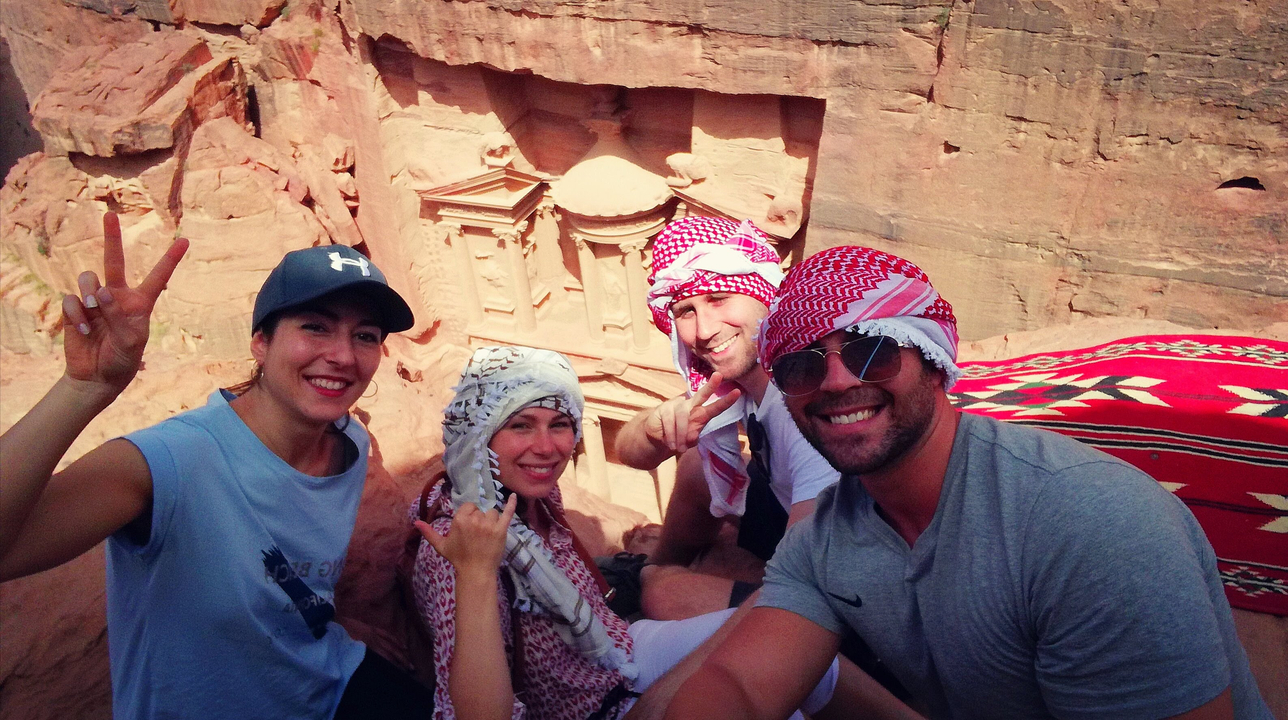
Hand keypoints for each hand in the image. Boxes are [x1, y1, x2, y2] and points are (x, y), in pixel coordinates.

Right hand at [60, 213, 187, 393]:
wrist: (96, 377)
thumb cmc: (122, 360)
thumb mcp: (131, 342)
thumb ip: (120, 317)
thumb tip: (101, 292)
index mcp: (140, 303)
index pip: (158, 277)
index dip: (170, 259)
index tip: (186, 241)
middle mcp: (117, 296)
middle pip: (114, 261)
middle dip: (111, 237)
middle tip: (109, 215)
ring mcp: (94, 301)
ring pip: (88, 279)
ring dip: (90, 294)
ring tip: (94, 315)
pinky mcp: (75, 309)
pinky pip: (72, 299)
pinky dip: (77, 315)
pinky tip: (83, 330)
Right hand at [415, 494, 517, 577]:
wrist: (475, 572)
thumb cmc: (458, 558)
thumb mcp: (441, 545)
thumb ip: (429, 532)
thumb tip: (416, 522)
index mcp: (460, 520)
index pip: (469, 506)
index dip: (469, 515)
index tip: (469, 526)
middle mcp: (475, 519)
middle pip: (481, 510)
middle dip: (479, 519)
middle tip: (477, 534)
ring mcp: (489, 524)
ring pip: (492, 512)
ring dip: (491, 520)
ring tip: (487, 534)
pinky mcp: (501, 530)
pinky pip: (508, 513)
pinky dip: (511, 504)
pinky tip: (514, 496)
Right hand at [643, 373, 741, 454]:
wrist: (657, 438)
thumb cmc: (678, 437)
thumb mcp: (689, 440)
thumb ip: (692, 437)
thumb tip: (692, 435)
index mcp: (699, 413)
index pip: (714, 407)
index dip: (725, 401)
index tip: (737, 392)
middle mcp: (689, 405)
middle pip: (700, 394)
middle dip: (710, 386)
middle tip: (719, 376)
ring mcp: (675, 405)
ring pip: (682, 416)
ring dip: (681, 434)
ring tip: (680, 448)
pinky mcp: (662, 409)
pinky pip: (669, 421)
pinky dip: (671, 435)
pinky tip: (671, 443)